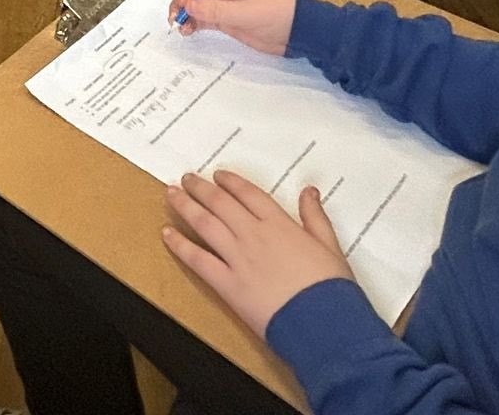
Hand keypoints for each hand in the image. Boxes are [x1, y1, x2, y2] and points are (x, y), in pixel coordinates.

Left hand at [162, 171, 353, 337]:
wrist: (323, 324)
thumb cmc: (331, 288)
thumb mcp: (330, 246)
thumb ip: (315, 217)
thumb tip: (309, 191)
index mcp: (279, 225)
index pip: (247, 194)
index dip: (230, 182)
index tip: (217, 174)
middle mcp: (254, 235)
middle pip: (220, 203)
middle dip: (200, 188)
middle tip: (186, 178)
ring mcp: (238, 258)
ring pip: (204, 224)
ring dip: (185, 206)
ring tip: (171, 193)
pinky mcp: (228, 284)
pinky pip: (198, 260)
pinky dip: (180, 245)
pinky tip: (167, 234)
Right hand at [165, 0, 296, 55]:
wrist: (297, 34)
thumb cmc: (280, 14)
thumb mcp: (248, 12)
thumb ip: (217, 10)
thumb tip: (187, 6)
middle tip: (180, 6)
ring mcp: (221, 1)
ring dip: (180, 8)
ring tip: (178, 23)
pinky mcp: (222, 19)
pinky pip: (199, 16)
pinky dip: (189, 22)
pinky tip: (187, 31)